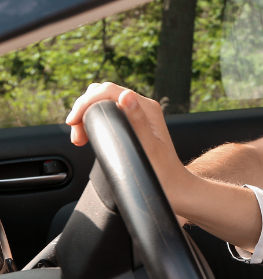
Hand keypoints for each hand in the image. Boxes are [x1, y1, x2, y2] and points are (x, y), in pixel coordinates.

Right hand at [66, 82, 191, 205]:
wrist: (173, 187)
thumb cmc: (163, 172)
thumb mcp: (148, 147)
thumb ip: (137, 121)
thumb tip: (127, 95)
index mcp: (148, 108)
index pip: (109, 90)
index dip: (86, 102)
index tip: (73, 122)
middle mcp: (143, 107)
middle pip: (103, 94)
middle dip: (84, 109)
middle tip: (77, 136)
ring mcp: (136, 114)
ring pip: (102, 103)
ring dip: (86, 116)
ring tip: (80, 139)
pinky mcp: (130, 123)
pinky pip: (106, 113)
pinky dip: (92, 121)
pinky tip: (87, 137)